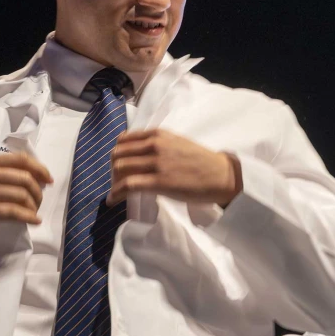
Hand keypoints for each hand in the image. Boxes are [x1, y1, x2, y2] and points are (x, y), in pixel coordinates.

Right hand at [0, 153, 52, 251]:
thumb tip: (34, 177)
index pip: (20, 159)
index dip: (40, 168)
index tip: (49, 180)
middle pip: (24, 178)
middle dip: (38, 191)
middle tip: (39, 202)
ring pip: (21, 195)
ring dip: (34, 206)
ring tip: (34, 212)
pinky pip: (13, 212)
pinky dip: (28, 217)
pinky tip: (34, 221)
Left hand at [106, 129, 240, 206]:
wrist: (221, 176)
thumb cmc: (202, 162)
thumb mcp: (177, 143)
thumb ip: (158, 145)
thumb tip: (140, 155)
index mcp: (158, 134)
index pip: (124, 140)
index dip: (118, 154)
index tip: (119, 166)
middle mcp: (154, 145)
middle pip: (118, 154)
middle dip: (113, 169)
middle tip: (118, 182)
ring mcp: (156, 163)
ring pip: (119, 169)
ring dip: (113, 183)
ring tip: (116, 193)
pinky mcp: (158, 182)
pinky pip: (127, 185)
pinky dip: (116, 193)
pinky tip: (113, 201)